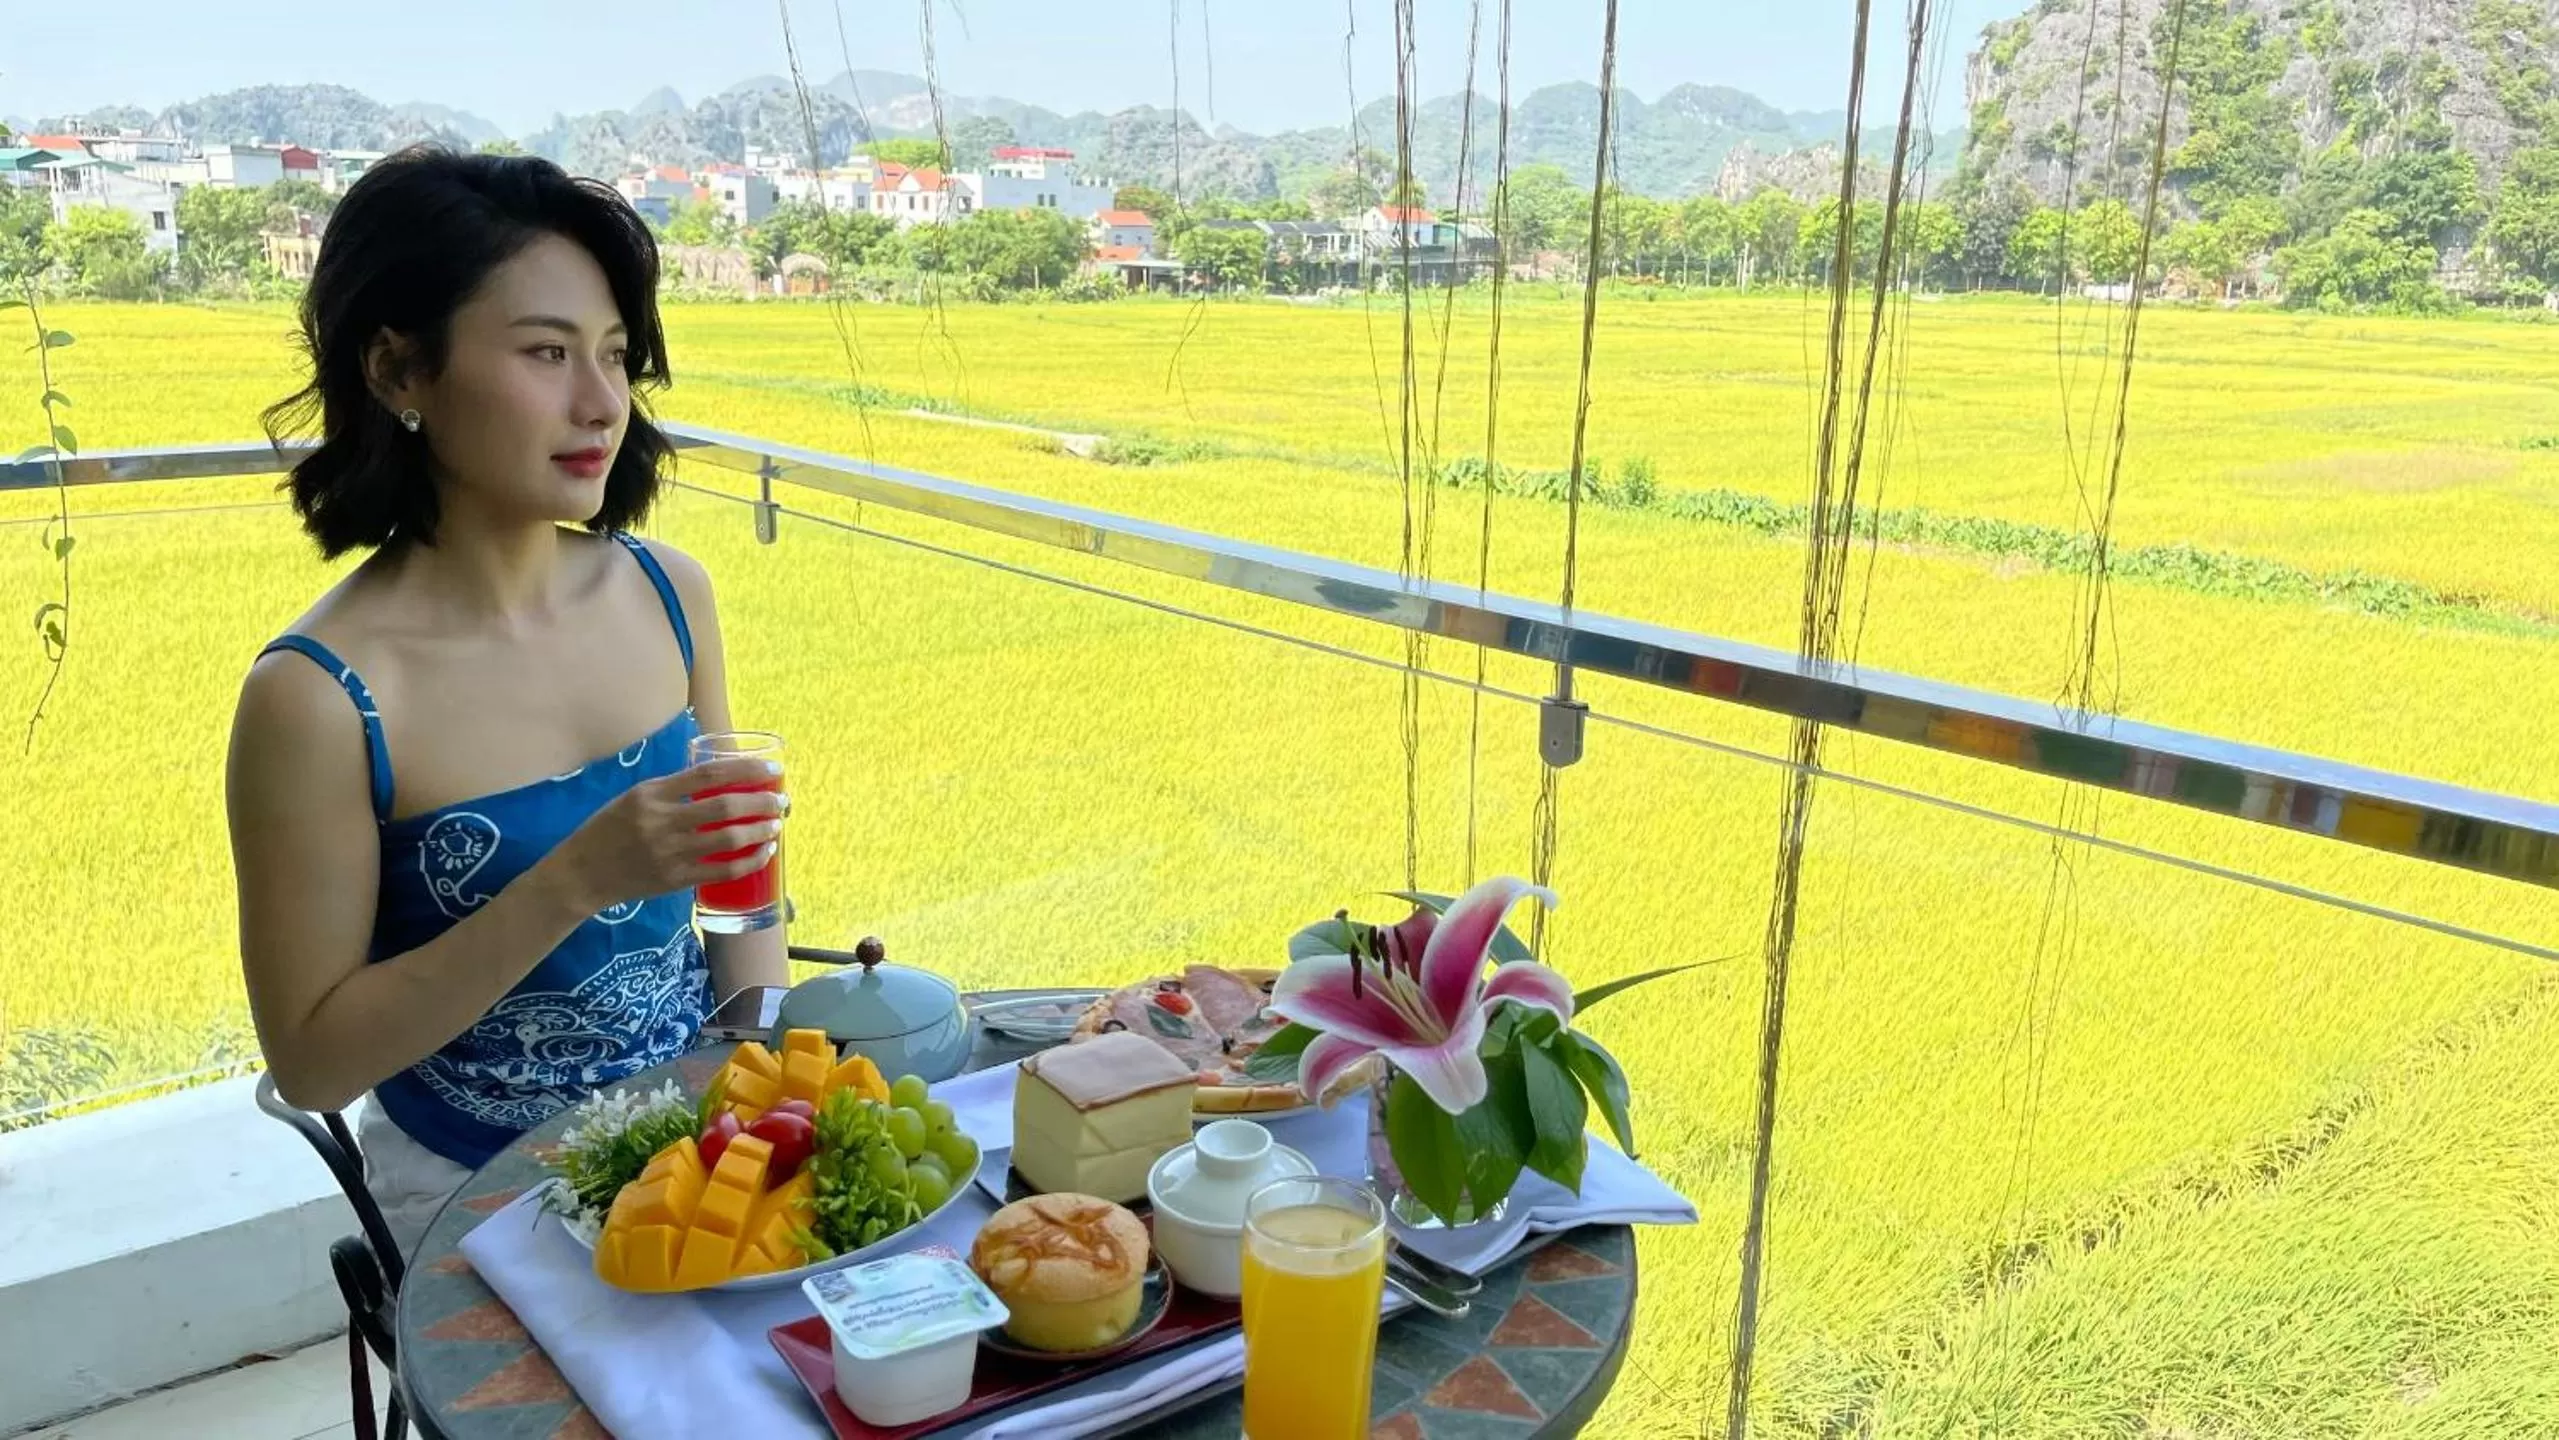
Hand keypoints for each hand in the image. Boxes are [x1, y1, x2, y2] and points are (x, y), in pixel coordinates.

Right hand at [545, 756, 786, 913]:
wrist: (581, 874)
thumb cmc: (608, 830)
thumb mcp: (634, 798)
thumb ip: (672, 791)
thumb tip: (718, 780)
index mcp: (652, 793)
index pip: (709, 774)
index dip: (745, 770)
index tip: (771, 768)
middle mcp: (661, 821)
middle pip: (725, 806)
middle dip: (761, 802)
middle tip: (781, 800)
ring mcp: (669, 852)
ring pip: (728, 839)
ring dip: (760, 831)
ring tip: (776, 825)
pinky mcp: (674, 879)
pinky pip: (721, 870)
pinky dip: (748, 861)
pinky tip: (763, 854)